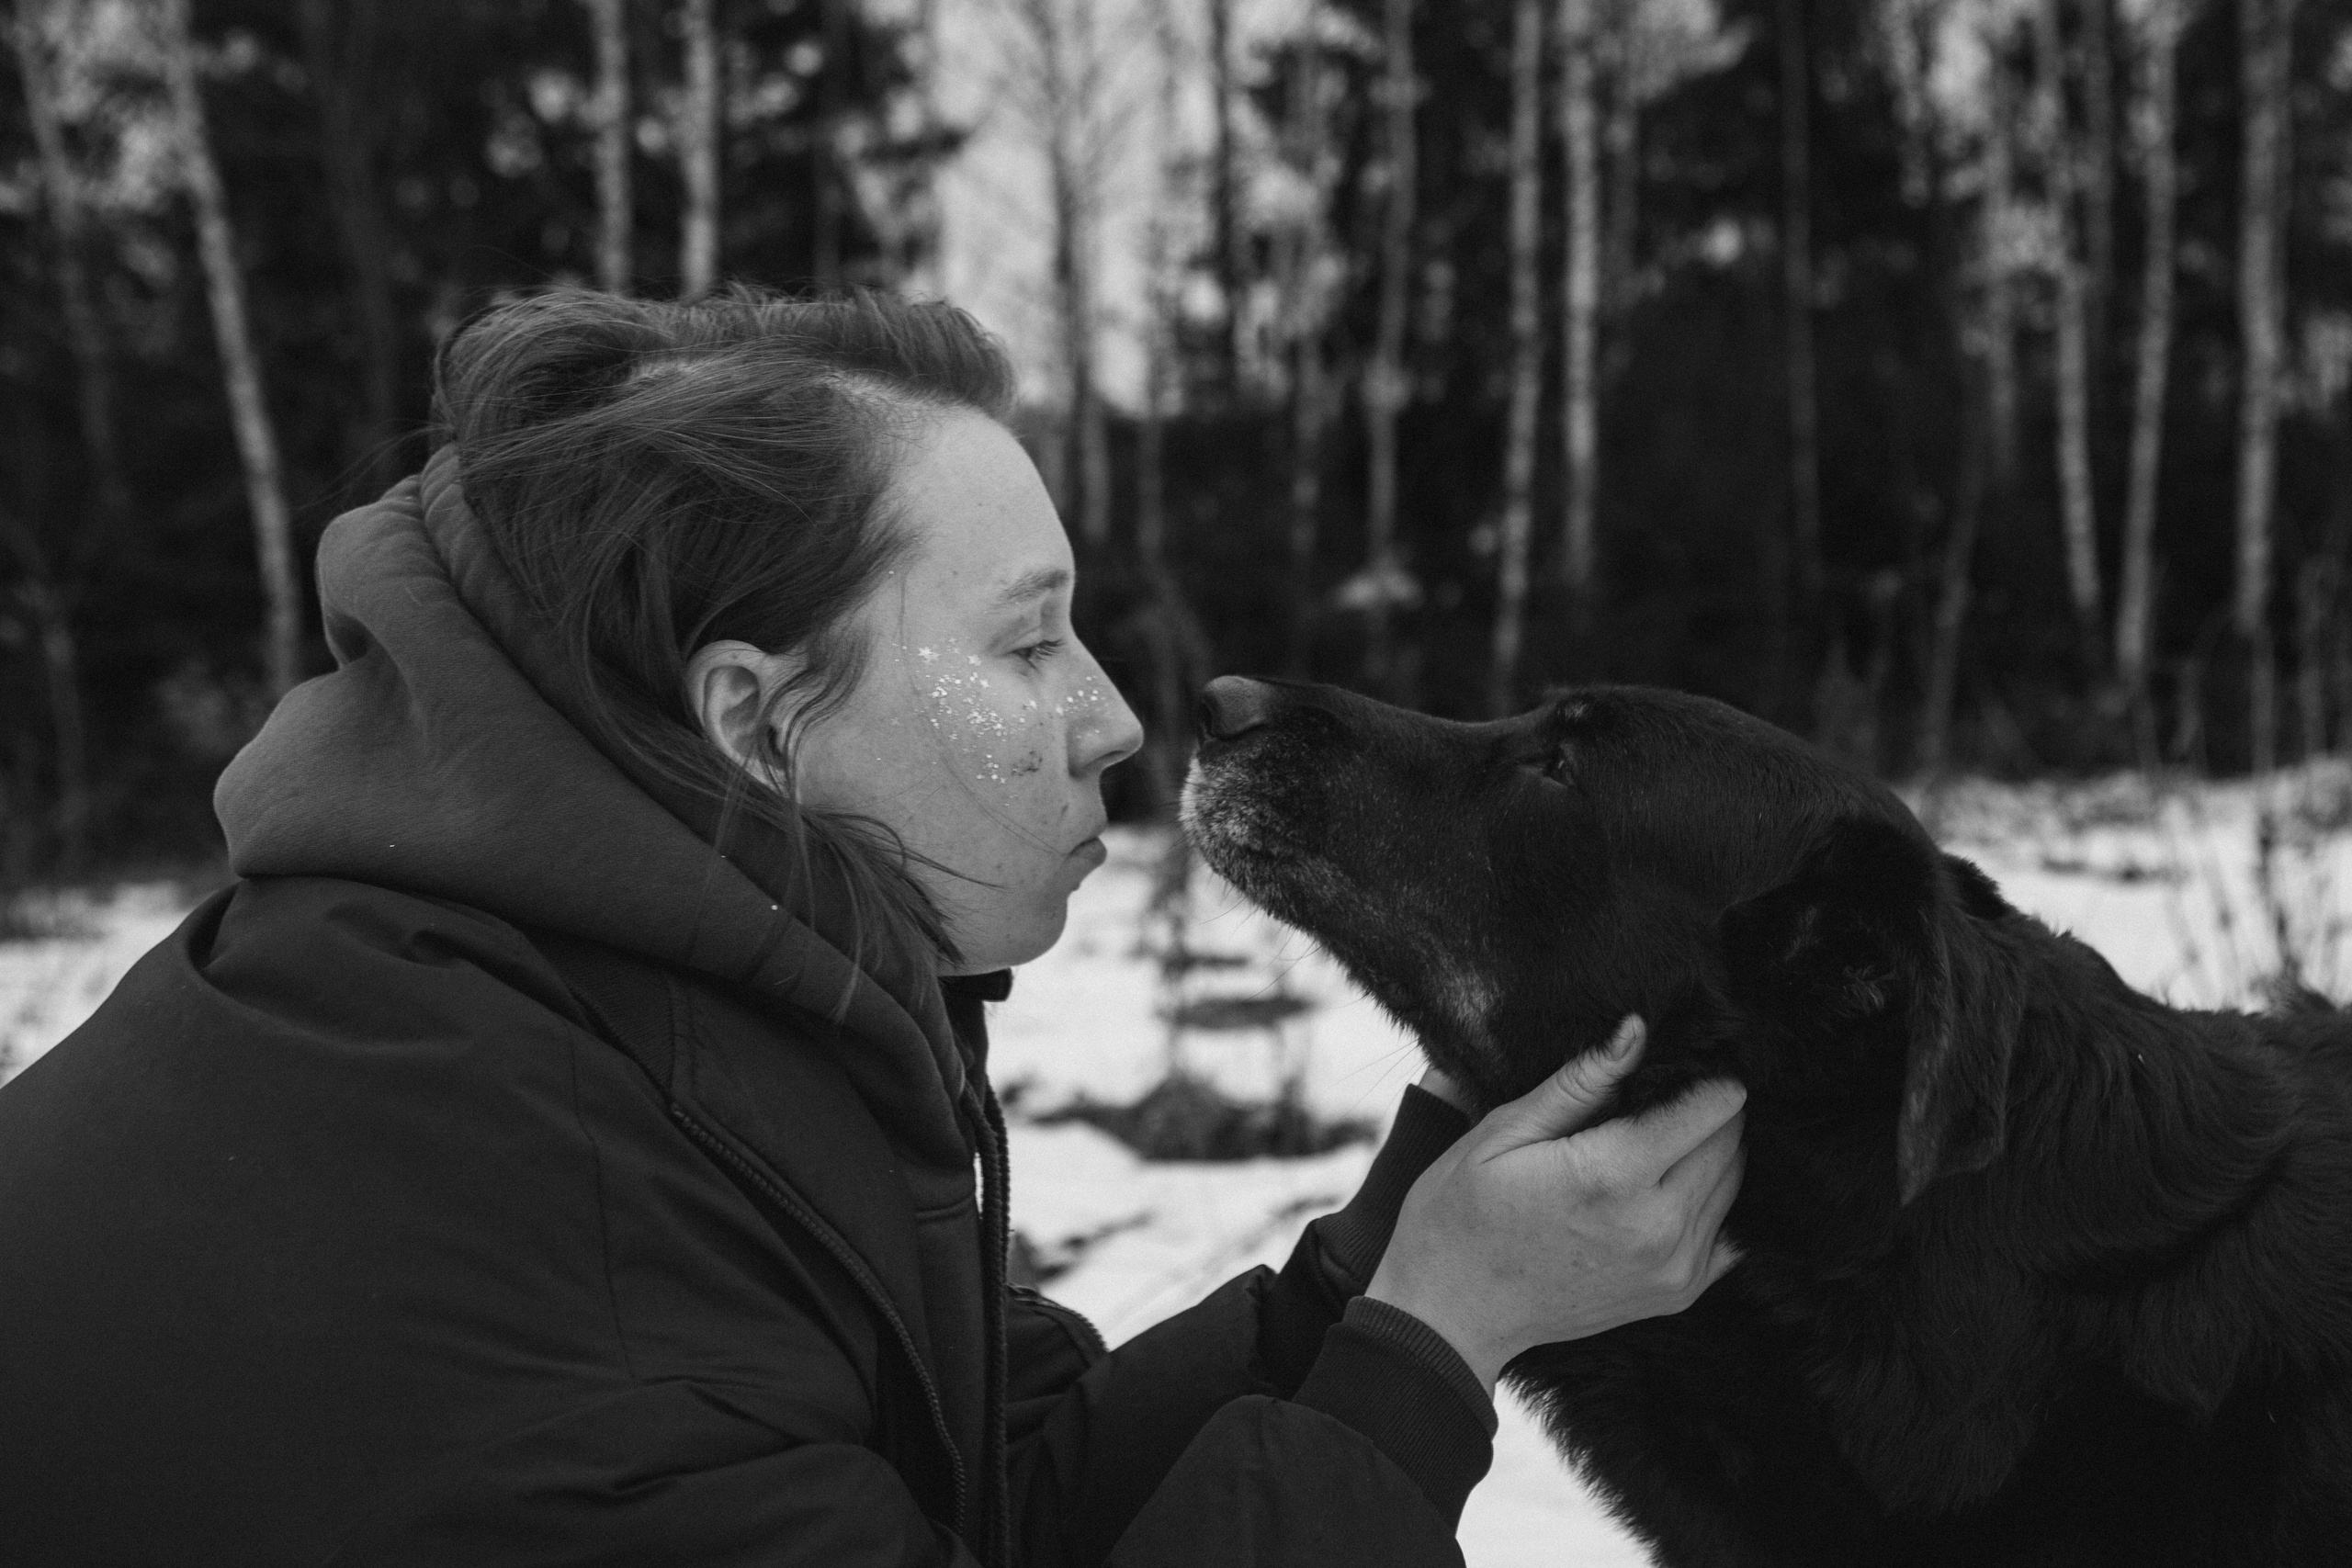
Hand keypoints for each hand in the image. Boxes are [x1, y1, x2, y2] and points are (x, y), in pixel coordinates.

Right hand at [1368, 1016, 1745, 1393]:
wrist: (1451, 1313)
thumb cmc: (1460, 1215)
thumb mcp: (1503, 1133)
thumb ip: (1579, 1082)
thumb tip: (1636, 1031)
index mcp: (1611, 1177)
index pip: (1708, 1110)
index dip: (1704, 1078)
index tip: (1683, 1064)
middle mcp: (1655, 1227)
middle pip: (1728, 1143)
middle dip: (1708, 1111)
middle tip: (1662, 1098)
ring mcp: (1672, 1268)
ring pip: (1732, 1183)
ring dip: (1709, 1153)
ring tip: (1655, 1140)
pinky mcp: (1676, 1294)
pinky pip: (1725, 1231)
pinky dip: (1708, 1201)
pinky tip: (1663, 1188)